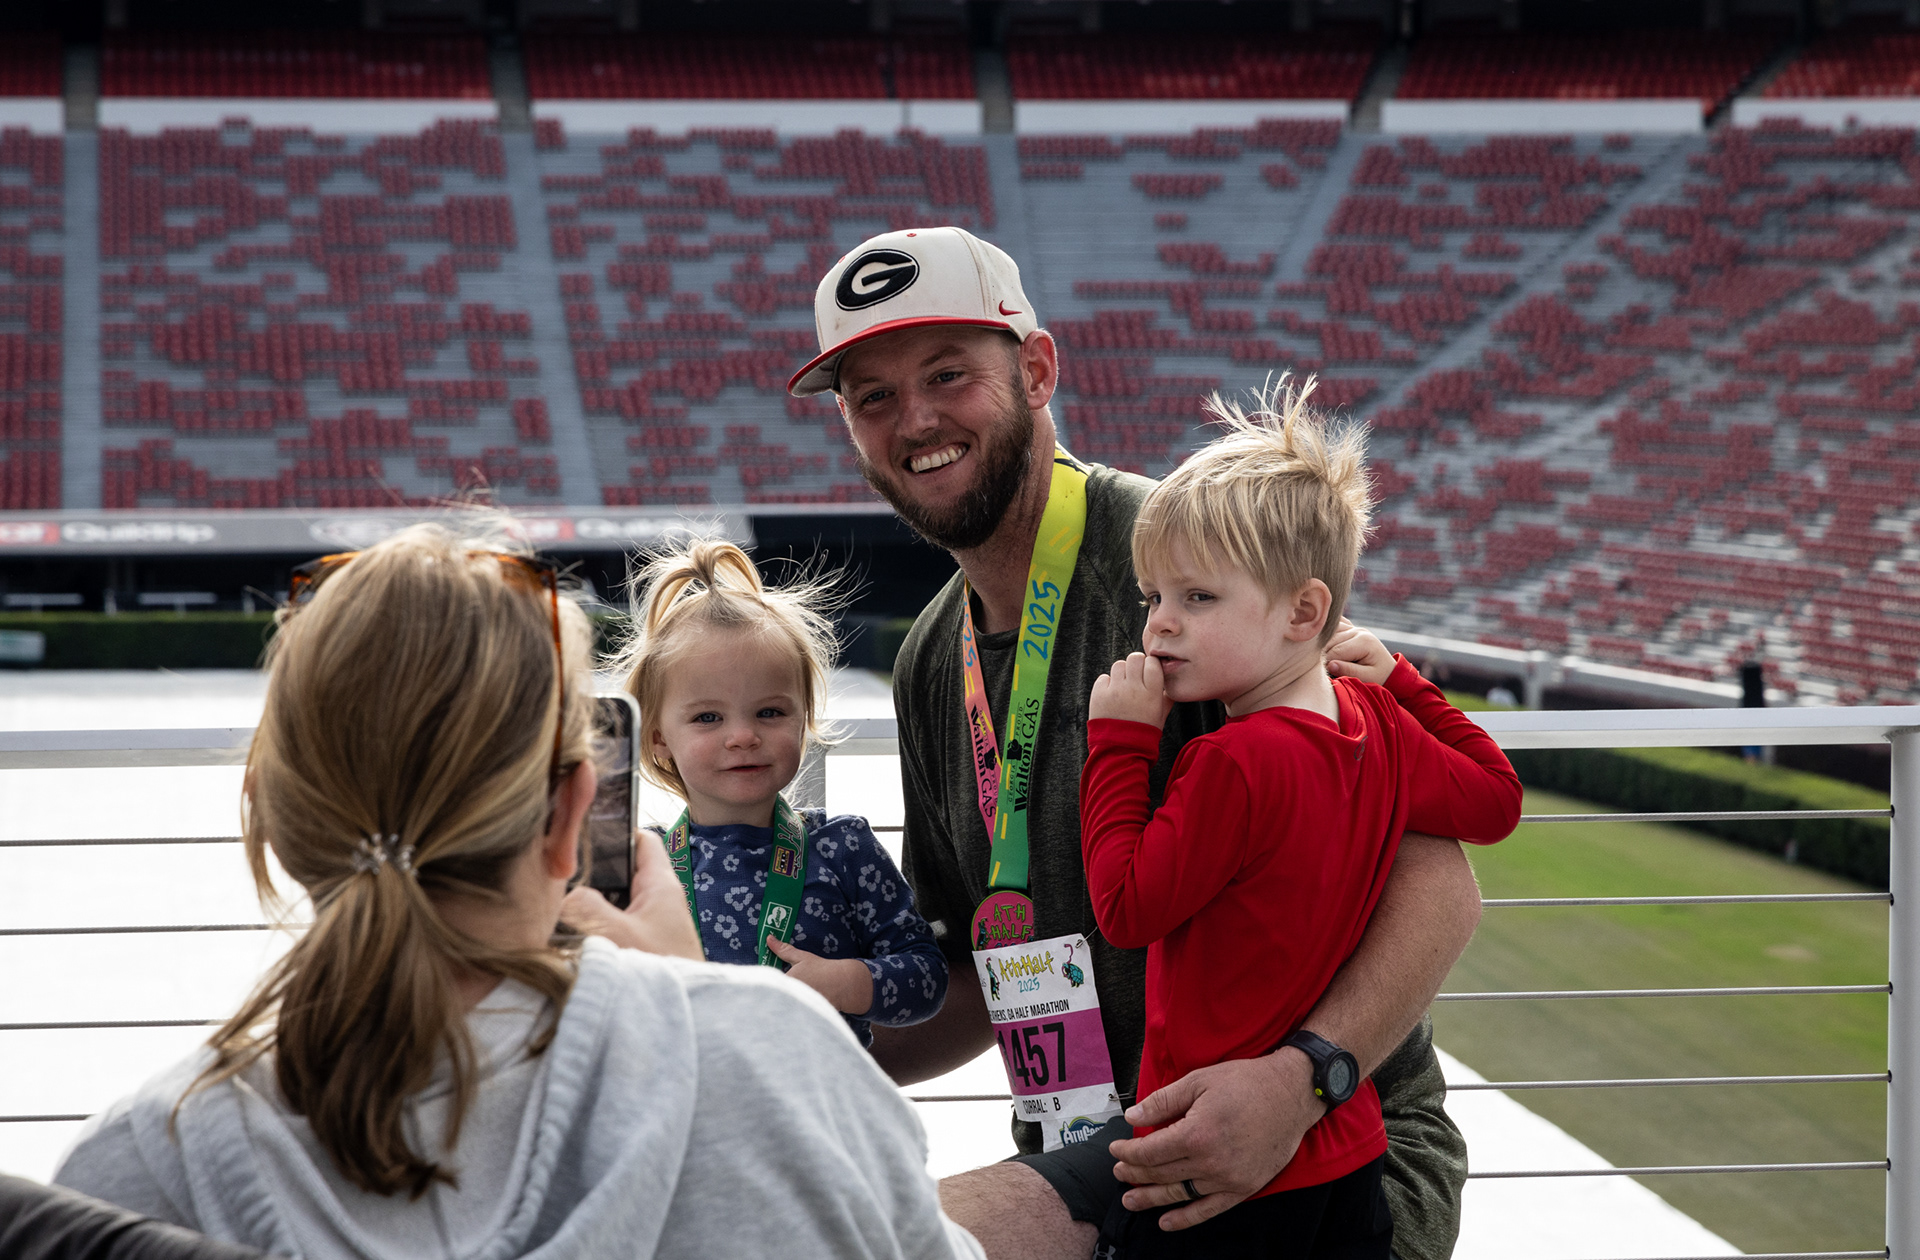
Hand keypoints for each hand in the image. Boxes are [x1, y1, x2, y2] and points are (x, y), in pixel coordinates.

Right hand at [560, 827, 703, 960]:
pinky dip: (597, 927)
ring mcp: (654, 926)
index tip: (585, 829)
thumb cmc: (659, 972)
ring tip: (558, 900)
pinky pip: (617, 926)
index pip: (642, 839)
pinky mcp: (647, 949)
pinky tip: (572, 935)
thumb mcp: (613, 933)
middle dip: (593, 869)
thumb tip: (561, 894)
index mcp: (661, 884)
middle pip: (623, 870)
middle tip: (559, 870)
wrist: (687, 1017)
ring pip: (617, 900)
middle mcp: (660, 900)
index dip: (616, 829)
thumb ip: (583, 905)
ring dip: (592, 902)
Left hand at [767, 939, 873, 1013]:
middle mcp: (793, 995)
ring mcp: (799, 1007)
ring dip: (778, 1009)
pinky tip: (787, 1018)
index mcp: (788, 980)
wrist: (844, 984)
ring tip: (774, 1012)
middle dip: (767, 1001)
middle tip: (762, 1003)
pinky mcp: (806, 1016)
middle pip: (772, 1000)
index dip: (760, 988)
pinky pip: (791, 1019)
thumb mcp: (802, 958)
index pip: (768, 985)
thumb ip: (783, 950)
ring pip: (781, 1010)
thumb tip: (768, 938)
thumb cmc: (821, 969)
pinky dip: (788, 1018)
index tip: (756, 990)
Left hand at [1089, 652, 1172, 727]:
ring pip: (1118, 665)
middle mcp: (1133, 688)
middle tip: (1134, 676)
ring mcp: (1115, 690)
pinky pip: (1103, 678)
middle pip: (1135, 658)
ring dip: (1121, 673)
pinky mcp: (1099, 694)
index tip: (1148, 672)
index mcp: (1152, 692)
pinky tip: (1111, 696)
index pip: (1152, 662)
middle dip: (1135, 664)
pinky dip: (1107, 684)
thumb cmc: (1143, 733)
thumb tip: (1170, 685)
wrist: (1120, 750)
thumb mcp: (1161, 716)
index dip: (1150, 665)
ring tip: (1122, 687)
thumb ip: (1167, 698)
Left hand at [1107, 1049, 1323, 1230]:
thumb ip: (1163, 1102)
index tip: (1116, 1150)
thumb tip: (1132, 1118)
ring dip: (1152, 1198)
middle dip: (1135, 1174)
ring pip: (1180, 1194)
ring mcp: (1228, 1178)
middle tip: (1119, 1172)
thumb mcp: (1199, 1081)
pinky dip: (1186, 1218)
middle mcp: (1211, 1161)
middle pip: (1161, 1174)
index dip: (1128, 1153)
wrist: (1291, 1095)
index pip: (1150, 1152)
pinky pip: (1209, 1208)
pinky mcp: (1244, 1187)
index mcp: (1197, 1133)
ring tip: (1131, 1200)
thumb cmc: (1246, 1083)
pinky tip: (1167, 1221)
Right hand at [1325, 618, 1395, 685]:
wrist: (1388, 669)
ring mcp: (1353, 628)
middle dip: (1323, 656)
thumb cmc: (1379, 676)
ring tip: (1324, 660)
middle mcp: (1358, 631)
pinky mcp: (1350, 628)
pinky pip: (1333, 627)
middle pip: (1329, 641)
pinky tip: (1323, 644)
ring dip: (1322, 646)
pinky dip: (1325, 634)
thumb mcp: (1368, 677)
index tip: (1326, 675)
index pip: (1335, 652)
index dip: (1326, 665)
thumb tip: (1330, 665)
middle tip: (1324, 670)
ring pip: (1328, 633)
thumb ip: (1350, 671)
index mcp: (1363, 642)